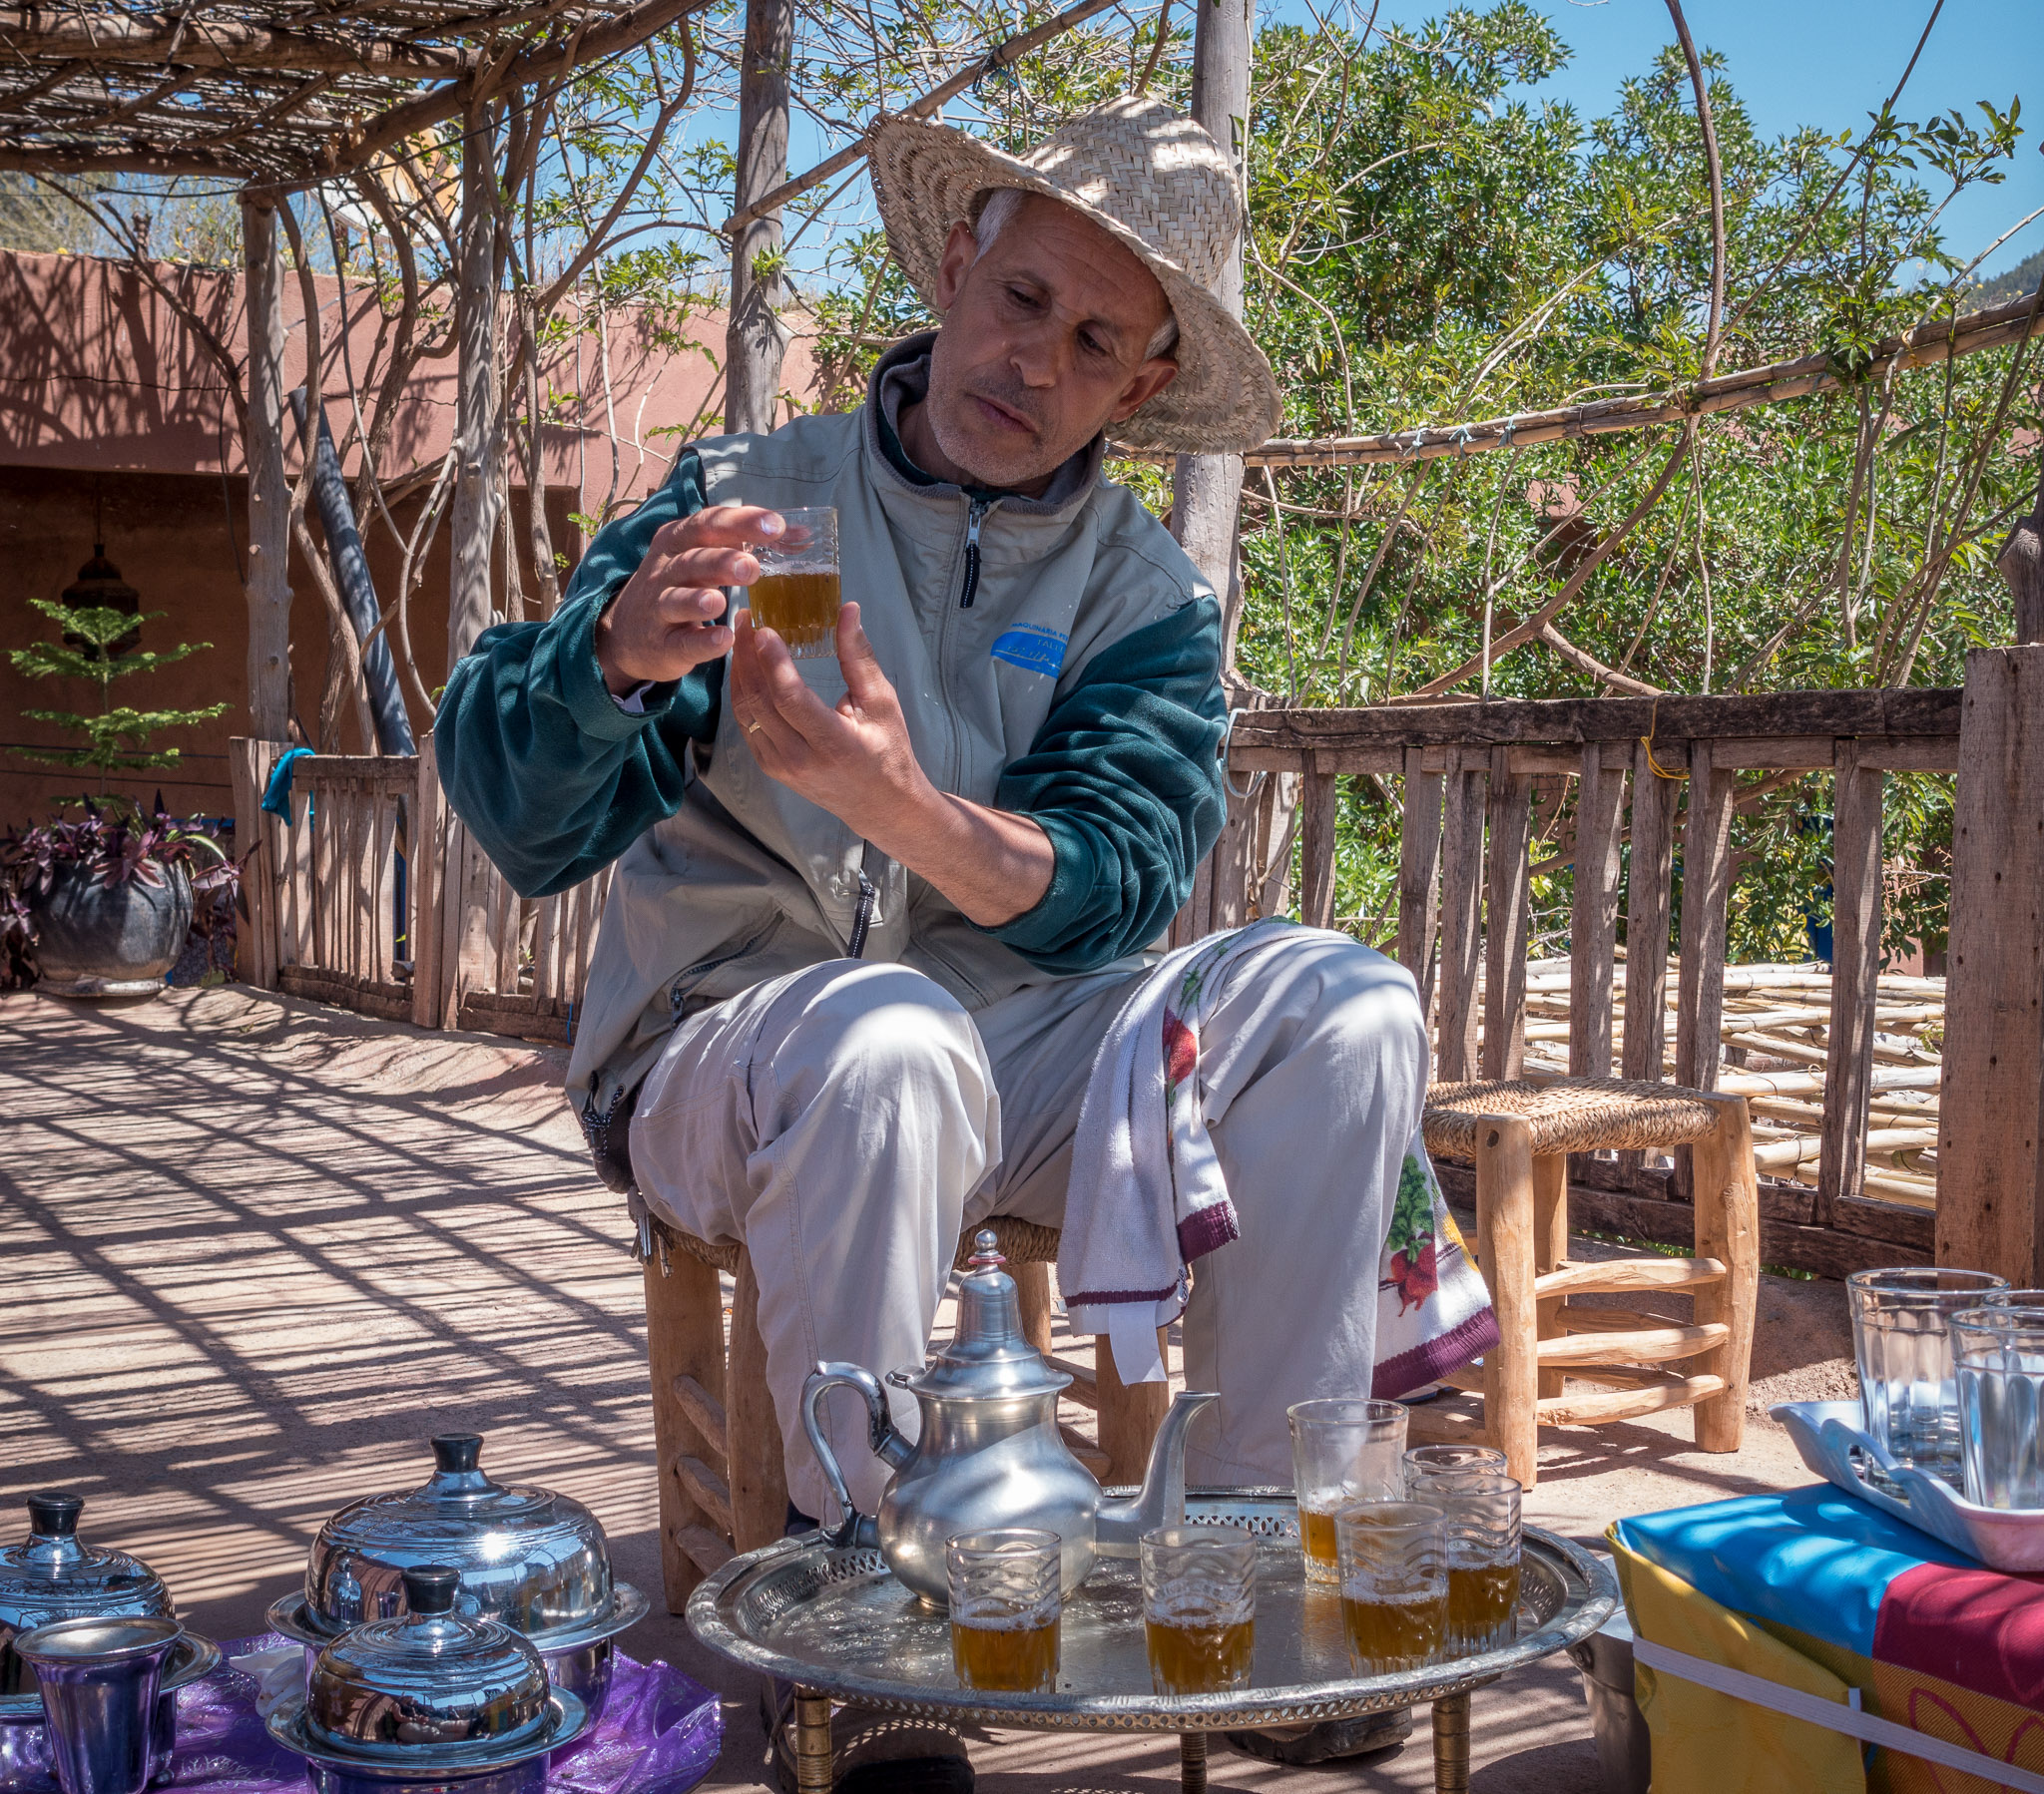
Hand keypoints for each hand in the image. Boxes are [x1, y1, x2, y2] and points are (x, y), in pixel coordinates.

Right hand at [593, 504, 784, 694]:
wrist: (626, 633)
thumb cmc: (679, 586)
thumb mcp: (704, 558)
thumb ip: (746, 545)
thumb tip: (801, 535)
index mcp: (679, 541)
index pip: (708, 523)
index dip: (740, 522)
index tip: (776, 525)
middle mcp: (665, 570)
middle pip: (692, 560)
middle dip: (722, 561)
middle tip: (752, 566)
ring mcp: (658, 608)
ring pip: (677, 599)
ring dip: (699, 600)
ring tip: (722, 600)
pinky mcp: (661, 645)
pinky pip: (681, 642)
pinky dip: (701, 641)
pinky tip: (723, 639)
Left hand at [728, 602, 929, 840]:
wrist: (880, 804)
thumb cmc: (888, 749)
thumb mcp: (881, 702)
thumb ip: (859, 656)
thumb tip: (847, 609)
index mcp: (834, 743)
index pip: (790, 698)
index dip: (773, 660)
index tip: (764, 626)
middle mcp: (800, 758)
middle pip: (760, 701)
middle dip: (747, 655)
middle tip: (746, 618)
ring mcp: (780, 766)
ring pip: (745, 712)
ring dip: (739, 670)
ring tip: (742, 636)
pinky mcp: (770, 767)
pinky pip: (746, 724)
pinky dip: (741, 692)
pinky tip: (745, 667)